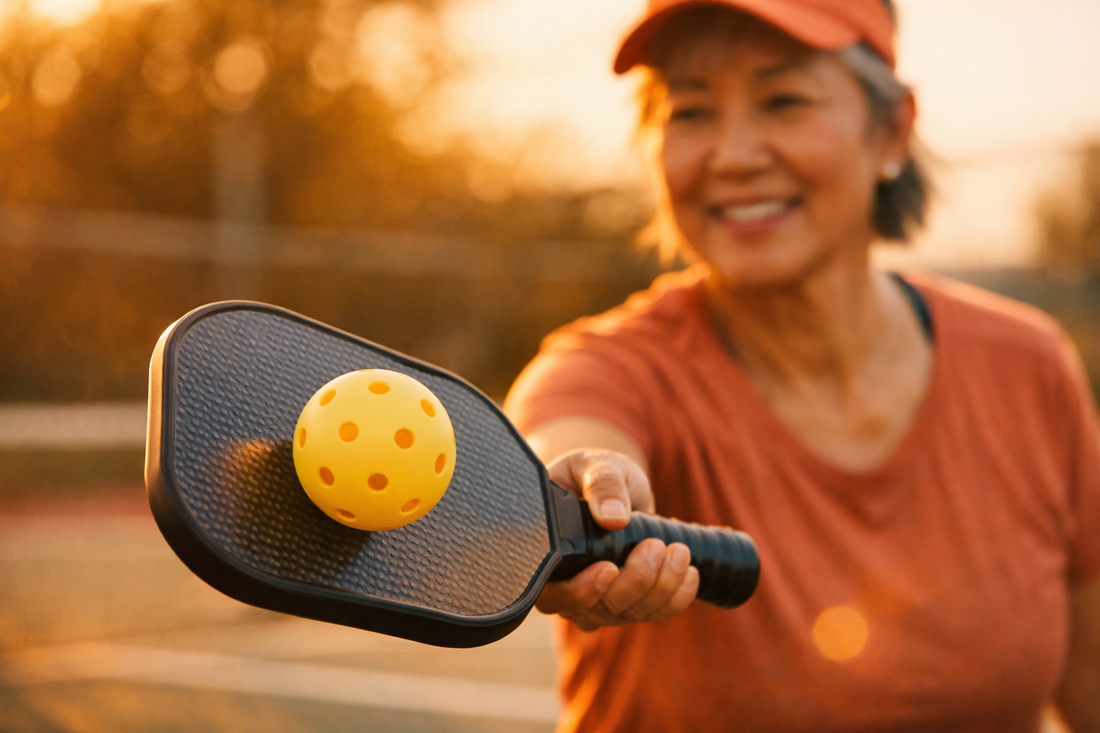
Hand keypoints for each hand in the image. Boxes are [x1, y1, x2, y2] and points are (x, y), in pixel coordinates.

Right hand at [534, 448, 699, 630]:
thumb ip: (602, 484)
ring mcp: (597, 601)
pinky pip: (652, 613)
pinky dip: (675, 597)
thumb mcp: (594, 466)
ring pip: (629, 614)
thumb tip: (613, 516)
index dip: (582, 590)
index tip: (609, 568)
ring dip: (661, 586)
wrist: (614, 486)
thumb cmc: (592, 474)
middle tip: (655, 545)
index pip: (554, 594)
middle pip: (598, 609)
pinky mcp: (627, 603)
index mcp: (545, 556)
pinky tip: (688, 572)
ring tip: (678, 550)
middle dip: (634, 581)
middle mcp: (566, 587)